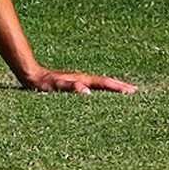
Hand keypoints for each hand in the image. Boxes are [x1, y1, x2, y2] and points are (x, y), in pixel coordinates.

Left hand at [21, 66, 136, 94]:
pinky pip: (94, 87)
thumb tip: (87, 91)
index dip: (119, 88)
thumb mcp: (56, 86)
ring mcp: (80, 80)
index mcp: (83, 79)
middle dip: (121, 86)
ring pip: (101, 84)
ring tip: (126, 91)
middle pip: (106, 82)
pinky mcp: (75, 83)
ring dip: (114, 87)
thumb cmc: (43, 84)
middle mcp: (83, 78)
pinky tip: (104, 94)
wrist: (31, 75)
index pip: (105, 84)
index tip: (133, 92)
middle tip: (137, 91)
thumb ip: (70, 88)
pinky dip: (103, 89)